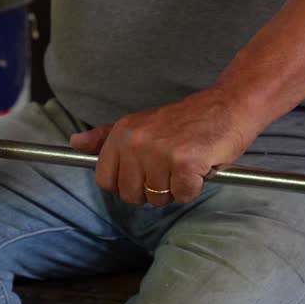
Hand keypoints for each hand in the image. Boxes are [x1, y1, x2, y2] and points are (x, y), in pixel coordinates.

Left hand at [70, 89, 255, 205]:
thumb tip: (75, 143)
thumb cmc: (186, 121)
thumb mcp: (140, 124)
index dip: (126, 185)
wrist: (229, 105)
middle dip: (152, 190)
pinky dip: (195, 187)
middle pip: (130, 195)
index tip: (144, 174)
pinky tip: (201, 165)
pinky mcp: (184, 163)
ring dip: (176, 188)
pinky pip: (183, 194)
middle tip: (171, 166)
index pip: (105, 180)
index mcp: (122, 132)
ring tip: (187, 163)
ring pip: (157, 198)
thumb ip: (106, 137)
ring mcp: (159, 152)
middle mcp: (136, 141)